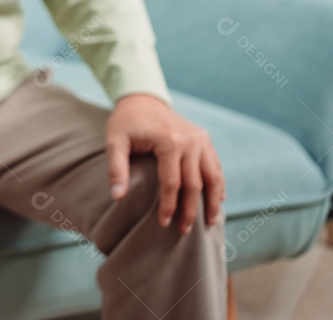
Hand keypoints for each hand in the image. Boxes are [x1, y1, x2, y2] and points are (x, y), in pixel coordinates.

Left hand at [106, 95, 225, 234]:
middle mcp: (190, 141)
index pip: (172, 182)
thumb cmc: (126, 123)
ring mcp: (201, 140)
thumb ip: (116, 168)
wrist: (142, 100)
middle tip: (184, 232)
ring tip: (210, 224)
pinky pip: (215, 166)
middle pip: (195, 184)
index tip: (163, 223)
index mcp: (169, 141)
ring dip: (212, 202)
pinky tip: (217, 202)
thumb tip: (117, 197)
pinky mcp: (205, 140)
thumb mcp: (114, 141)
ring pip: (213, 177)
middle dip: (190, 210)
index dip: (168, 205)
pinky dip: (218, 185)